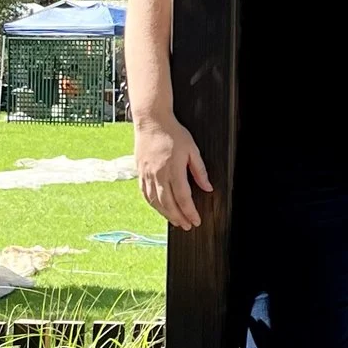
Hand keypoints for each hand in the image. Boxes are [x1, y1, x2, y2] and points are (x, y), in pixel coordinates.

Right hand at [134, 115, 211, 229]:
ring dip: (166, 214)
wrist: (151, 121)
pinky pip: (145, 194)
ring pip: (155, 202)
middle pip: (169, 204)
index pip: (183, 198)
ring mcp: (147, 175)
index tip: (196, 221)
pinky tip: (160, 209)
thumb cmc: (173, 133)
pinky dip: (153, 205)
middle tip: (188, 226)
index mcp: (174, 170)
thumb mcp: (193, 150)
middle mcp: (158, 175)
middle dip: (179, 218)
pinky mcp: (140, 173)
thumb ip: (200, 170)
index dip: (190, 212)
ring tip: (176, 222)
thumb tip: (208, 188)